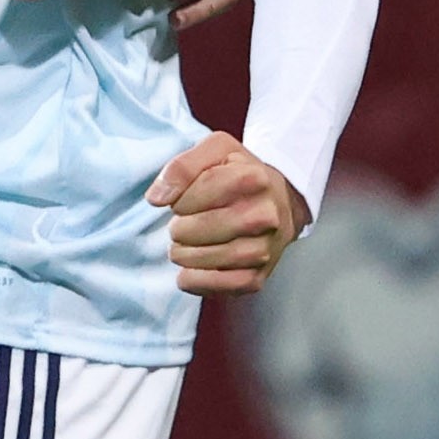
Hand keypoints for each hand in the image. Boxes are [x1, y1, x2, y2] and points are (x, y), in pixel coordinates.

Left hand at [147, 129, 306, 295]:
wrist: (281, 202)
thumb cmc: (240, 174)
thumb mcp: (214, 151)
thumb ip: (181, 167)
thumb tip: (156, 198)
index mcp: (252, 179)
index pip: (188, 198)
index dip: (177, 201)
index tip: (185, 200)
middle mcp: (264, 216)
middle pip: (195, 230)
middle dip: (179, 228)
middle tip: (185, 223)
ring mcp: (264, 249)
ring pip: (204, 259)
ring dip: (183, 254)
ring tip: (186, 244)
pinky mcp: (258, 276)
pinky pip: (219, 287)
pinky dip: (196, 280)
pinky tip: (191, 269)